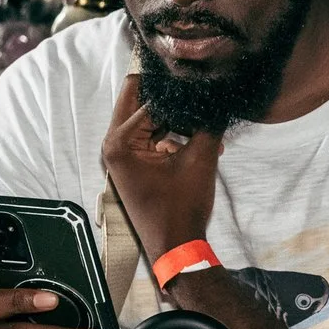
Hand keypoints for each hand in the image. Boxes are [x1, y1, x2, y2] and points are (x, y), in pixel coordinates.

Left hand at [101, 73, 221, 264]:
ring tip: (205, 115)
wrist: (177, 245)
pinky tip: (201, 135)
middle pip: (139, 102)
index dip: (179, 91)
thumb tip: (215, 97)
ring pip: (148, 118)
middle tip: (198, 85)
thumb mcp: (200, 158)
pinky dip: (173, 133)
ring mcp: (122, 154)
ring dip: (175, 115)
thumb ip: (206, 123)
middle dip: (169, 94)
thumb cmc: (182, 205)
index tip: (202, 82)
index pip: (151, 100)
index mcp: (120, 141)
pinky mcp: (134, 163)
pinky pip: (152, 135)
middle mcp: (113, 144)